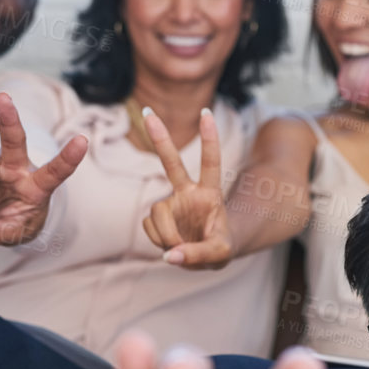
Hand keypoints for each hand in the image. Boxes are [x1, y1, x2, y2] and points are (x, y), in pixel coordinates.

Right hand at [0, 93, 87, 246]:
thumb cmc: (18, 218)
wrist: (2, 213)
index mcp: (38, 184)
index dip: (69, 157)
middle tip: (3, 98)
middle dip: (9, 119)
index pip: (56, 171)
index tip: (83, 140)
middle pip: (13, 142)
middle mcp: (16, 165)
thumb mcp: (14, 233)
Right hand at [140, 108, 234, 268]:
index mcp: (210, 193)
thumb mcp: (220, 254)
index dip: (209, 139)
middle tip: (147, 112)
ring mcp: (171, 203)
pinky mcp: (157, 216)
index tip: (205, 113)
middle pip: (172, 163)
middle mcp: (188, 193)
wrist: (205, 255)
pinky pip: (148, 227)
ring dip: (165, 233)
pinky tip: (170, 246)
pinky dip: (158, 240)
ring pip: (157, 212)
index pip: (210, 163)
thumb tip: (170, 255)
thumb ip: (199, 254)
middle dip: (159, 138)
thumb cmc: (220, 247)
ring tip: (178, 247)